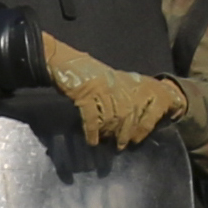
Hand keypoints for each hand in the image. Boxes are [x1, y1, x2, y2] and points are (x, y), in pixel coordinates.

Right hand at [42, 33, 185, 149]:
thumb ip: (121, 96)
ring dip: (110, 132)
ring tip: (107, 143)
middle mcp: (115, 85)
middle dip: (126, 131)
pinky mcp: (85, 93)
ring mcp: (101, 89)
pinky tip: (92, 141)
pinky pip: (92, 116)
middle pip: (127, 112)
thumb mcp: (109, 82)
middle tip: (122, 145)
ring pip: (112, 115)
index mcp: (124, 82)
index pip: (140, 104)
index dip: (142, 122)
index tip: (138, 137)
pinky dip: (92, 131)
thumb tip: (128, 120)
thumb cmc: (87, 75)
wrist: (65, 62)